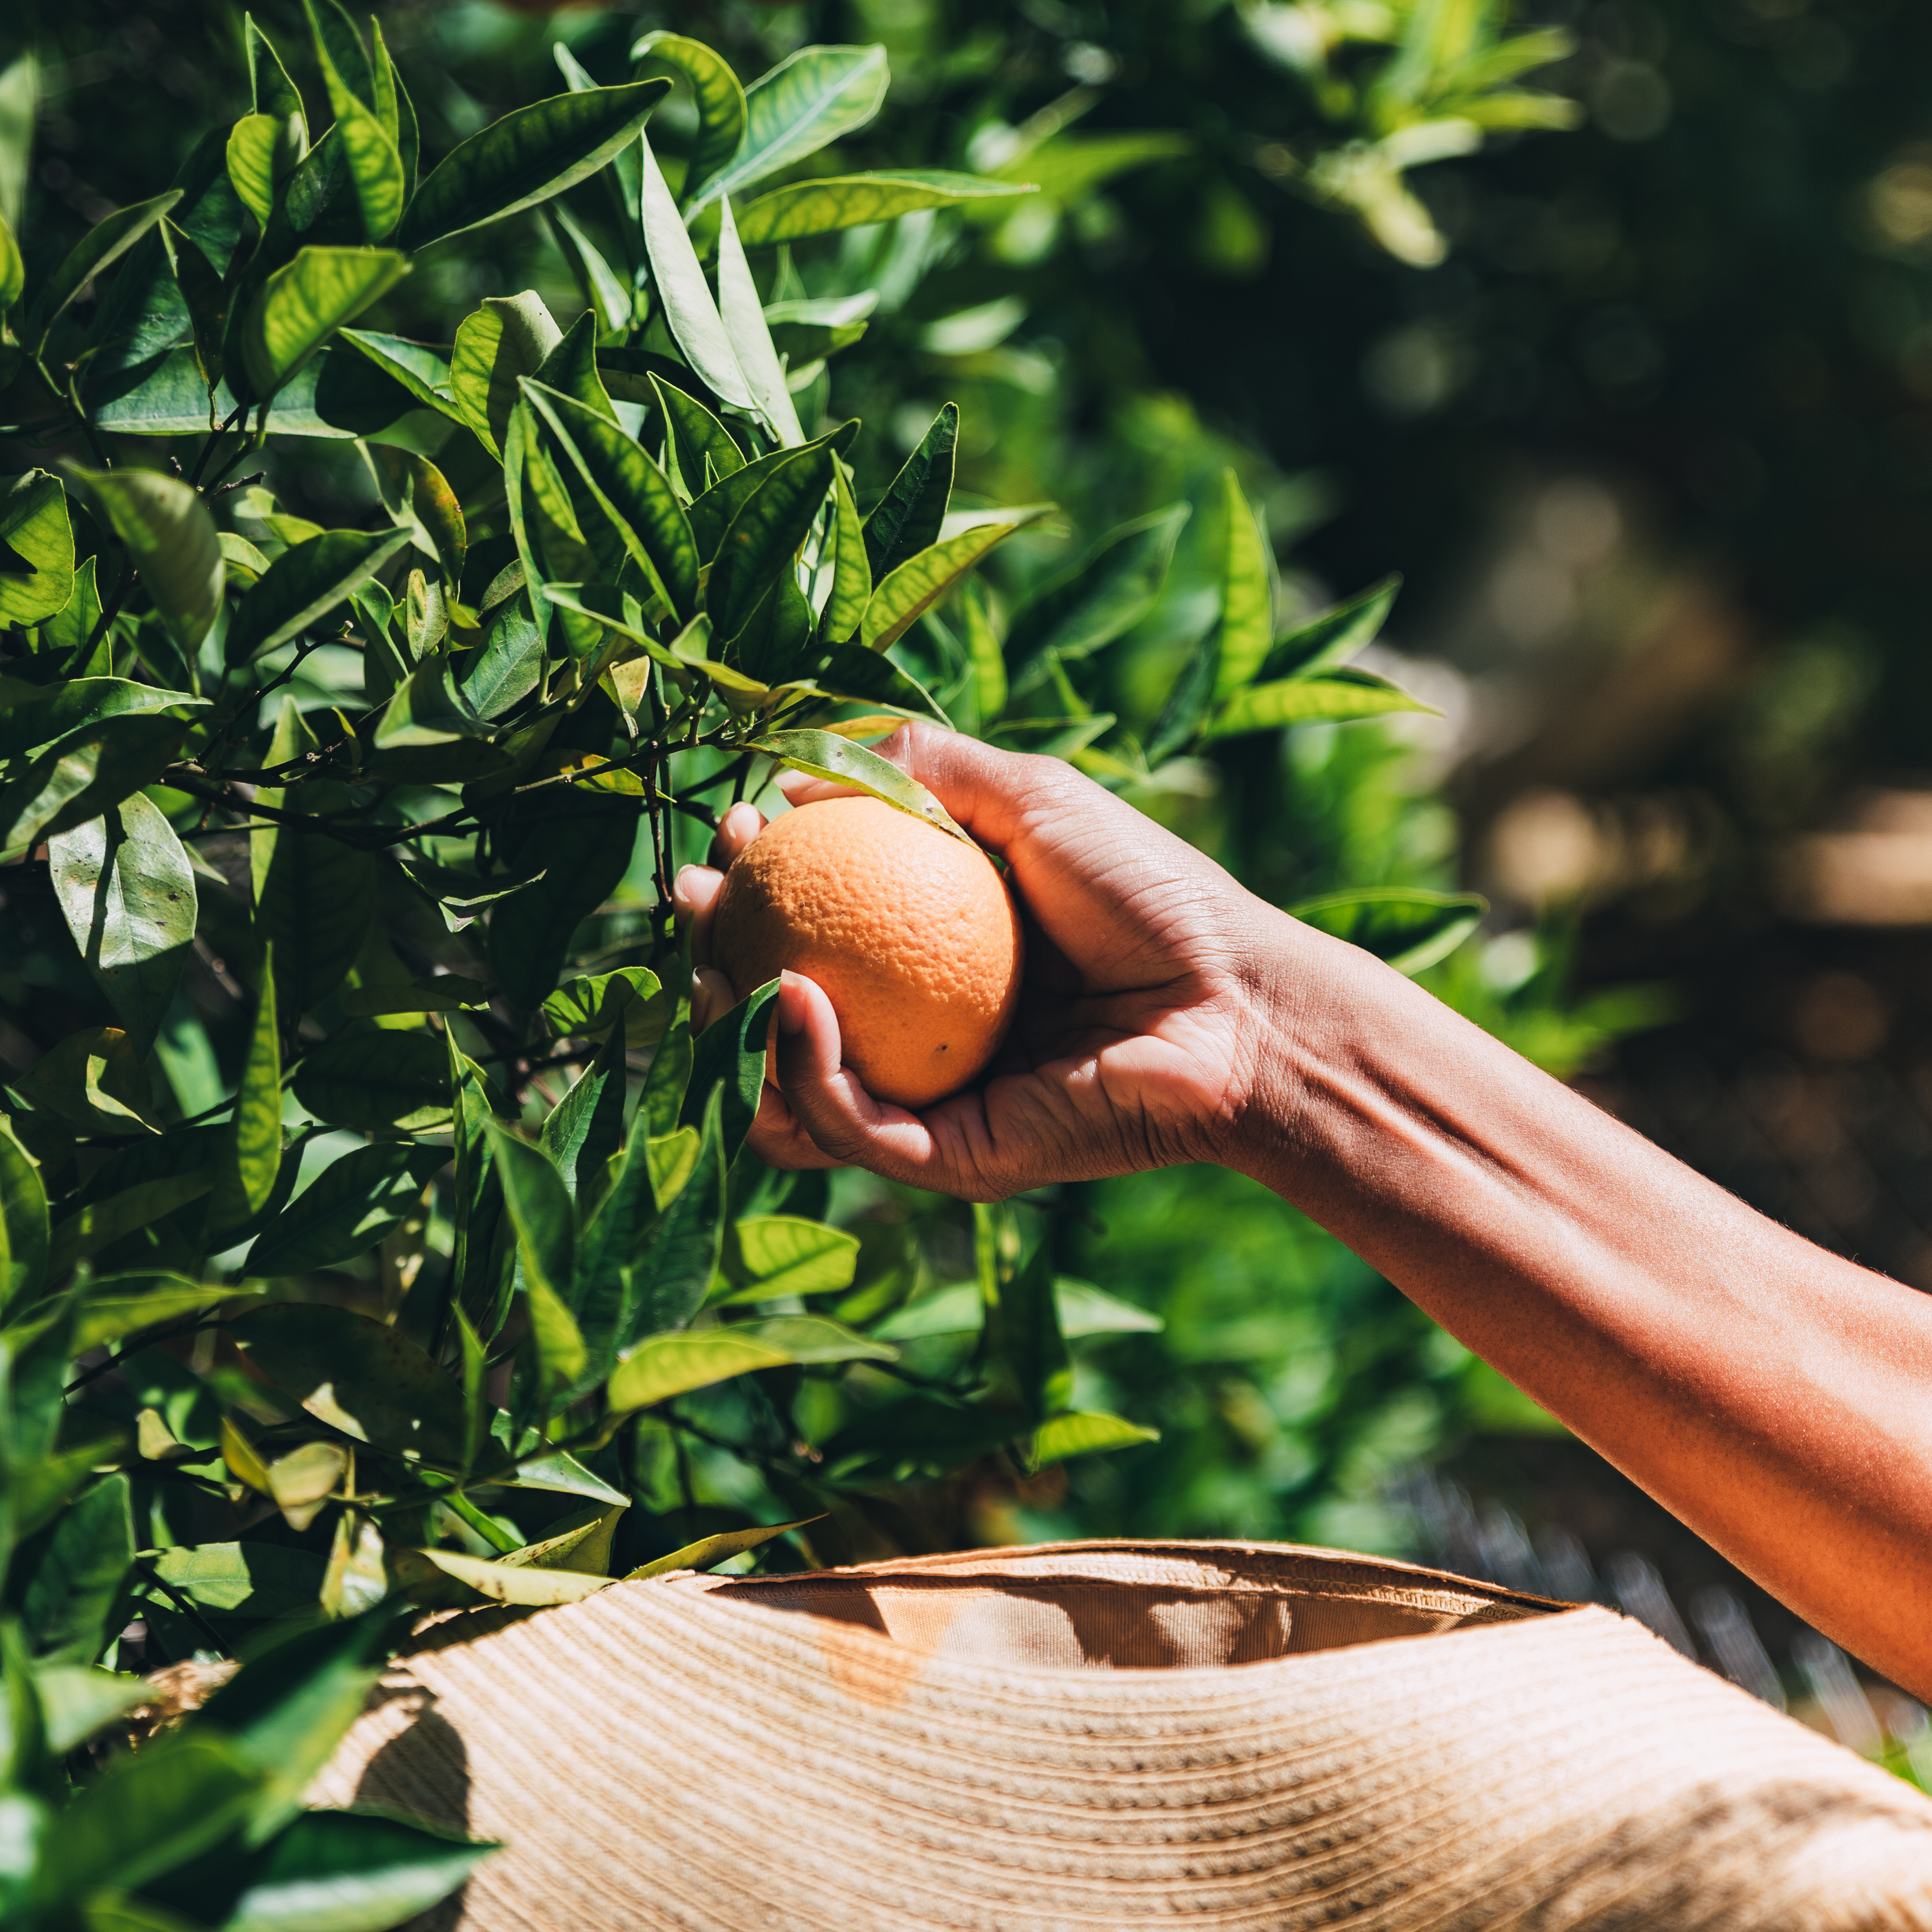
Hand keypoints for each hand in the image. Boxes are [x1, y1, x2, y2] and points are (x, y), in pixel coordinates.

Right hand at [670, 726, 1284, 1198]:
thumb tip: (799, 772)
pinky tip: (789, 999)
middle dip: (708, 964)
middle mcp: (919, 1037)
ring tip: (720, 963)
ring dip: (731, 1031)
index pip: (807, 929)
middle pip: (774, 1017)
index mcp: (931, 958)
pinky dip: (803, 1070)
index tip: (728, 833)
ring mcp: (930, 1105)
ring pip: (789, 1091)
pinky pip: (847, 1128)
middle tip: (691, 901)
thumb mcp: (1032, 800)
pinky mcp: (951, 1159)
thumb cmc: (1152, 896)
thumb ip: (926, 772)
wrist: (1240, 1001)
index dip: (749, 886)